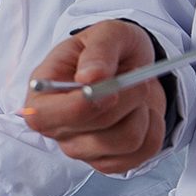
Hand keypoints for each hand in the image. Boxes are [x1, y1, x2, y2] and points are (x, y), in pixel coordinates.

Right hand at [23, 19, 167, 173]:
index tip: (109, 86)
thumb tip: (90, 77)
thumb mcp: (105, 34)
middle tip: (135, 77)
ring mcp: (82, 149)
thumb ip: (98, 51)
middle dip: (127, 98)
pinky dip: (154, 126)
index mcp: (41, 97)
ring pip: (126, 140)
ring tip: (136, 93)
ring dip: (142, 110)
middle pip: (97, 130)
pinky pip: (144, 151)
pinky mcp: (109, 161)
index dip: (81, 105)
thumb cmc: (107, 51)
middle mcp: (57, 129)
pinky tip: (143, 112)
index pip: (45, 117)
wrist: (128, 69)